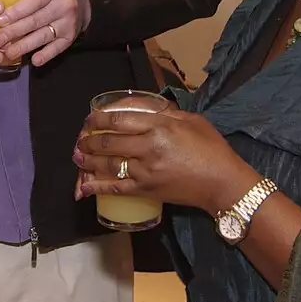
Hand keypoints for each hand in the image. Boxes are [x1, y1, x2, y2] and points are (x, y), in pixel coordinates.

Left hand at [0, 0, 90, 66]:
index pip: (33, 1)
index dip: (16, 12)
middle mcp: (63, 5)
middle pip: (35, 20)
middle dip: (14, 32)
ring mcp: (68, 23)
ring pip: (43, 35)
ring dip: (25, 46)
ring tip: (8, 53)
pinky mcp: (71, 37)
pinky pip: (57, 48)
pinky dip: (46, 55)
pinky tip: (34, 61)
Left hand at [73, 105, 258, 215]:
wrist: (223, 183)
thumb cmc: (212, 148)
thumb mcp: (191, 120)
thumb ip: (165, 113)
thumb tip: (143, 109)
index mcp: (159, 127)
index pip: (119, 120)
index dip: (98, 119)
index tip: (89, 119)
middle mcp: (148, 148)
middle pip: (108, 142)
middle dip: (88, 140)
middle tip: (80, 139)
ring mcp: (145, 172)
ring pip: (108, 165)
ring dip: (87, 161)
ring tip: (77, 157)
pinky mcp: (146, 191)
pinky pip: (116, 189)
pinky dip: (97, 188)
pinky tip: (84, 187)